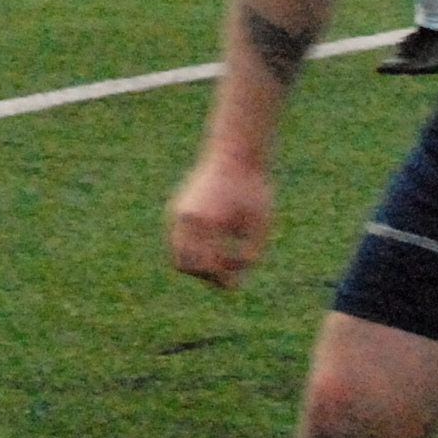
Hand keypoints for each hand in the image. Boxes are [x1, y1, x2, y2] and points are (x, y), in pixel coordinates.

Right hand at [167, 154, 273, 288]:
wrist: (237, 154)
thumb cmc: (253, 189)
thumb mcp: (260, 225)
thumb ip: (249, 257)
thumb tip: (233, 283)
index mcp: (208, 221)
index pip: (208, 266)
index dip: (224, 278)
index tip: (239, 276)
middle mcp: (187, 218)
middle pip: (186, 265)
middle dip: (205, 274)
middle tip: (227, 270)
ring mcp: (178, 213)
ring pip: (177, 255)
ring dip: (196, 263)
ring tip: (220, 255)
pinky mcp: (177, 209)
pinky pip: (179, 241)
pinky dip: (193, 249)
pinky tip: (214, 240)